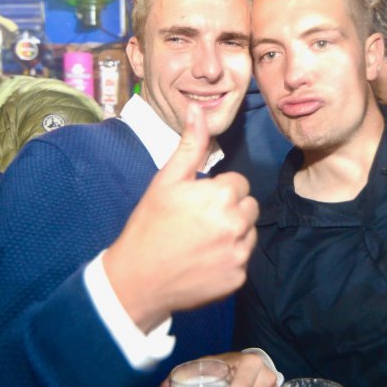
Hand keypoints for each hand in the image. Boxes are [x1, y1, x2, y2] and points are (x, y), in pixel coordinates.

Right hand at [105, 103, 257, 330]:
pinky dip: (228, 260)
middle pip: (249, 207)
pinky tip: (204, 261)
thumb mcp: (166, 181)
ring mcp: (238, 254)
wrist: (137, 278)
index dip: (216, 191)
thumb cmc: (149, 224)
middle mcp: (235, 224)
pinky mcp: (238, 279)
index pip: (237, 184)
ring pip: (249, 232)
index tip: (195, 203)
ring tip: (201, 241)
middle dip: (229, 210)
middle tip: (198, 222)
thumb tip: (198, 108)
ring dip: (233, 233)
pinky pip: (243, 260)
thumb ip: (190, 145)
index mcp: (221, 195)